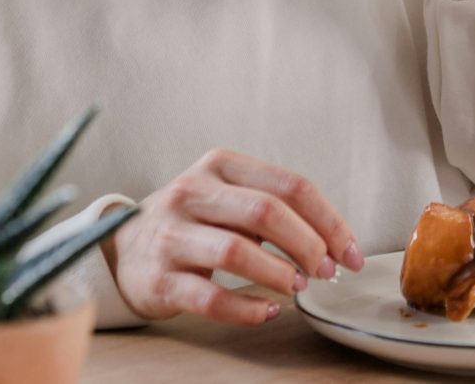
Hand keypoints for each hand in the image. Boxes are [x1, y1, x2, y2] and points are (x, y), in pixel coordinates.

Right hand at [100, 149, 363, 324]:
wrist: (123, 248)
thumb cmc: (194, 221)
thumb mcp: (228, 197)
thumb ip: (274, 209)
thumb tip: (334, 244)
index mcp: (221, 164)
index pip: (289, 184)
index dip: (328, 219)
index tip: (351, 251)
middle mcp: (193, 191)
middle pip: (266, 212)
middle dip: (309, 245)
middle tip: (329, 272)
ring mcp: (172, 233)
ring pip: (236, 251)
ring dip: (279, 273)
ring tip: (299, 287)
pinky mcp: (159, 277)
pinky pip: (210, 296)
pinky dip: (247, 307)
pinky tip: (268, 311)